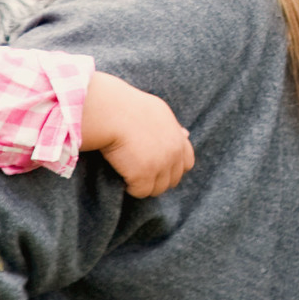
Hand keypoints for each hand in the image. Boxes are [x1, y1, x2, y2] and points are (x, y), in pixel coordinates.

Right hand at [83, 73, 194, 197]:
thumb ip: (171, 127)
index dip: (173, 168)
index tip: (157, 168)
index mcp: (177, 136)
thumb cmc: (126, 107)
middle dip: (158, 180)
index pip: (187, 162)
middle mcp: (174, 151)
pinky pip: (140, 192)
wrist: (111, 112)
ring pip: (157, 189)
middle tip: (139, 174)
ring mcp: (161, 164)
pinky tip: (121, 177)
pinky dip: (130, 188)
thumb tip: (185, 134)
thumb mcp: (157, 112)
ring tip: (128, 175)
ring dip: (144, 185)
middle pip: (173, 179)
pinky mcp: (145, 175)